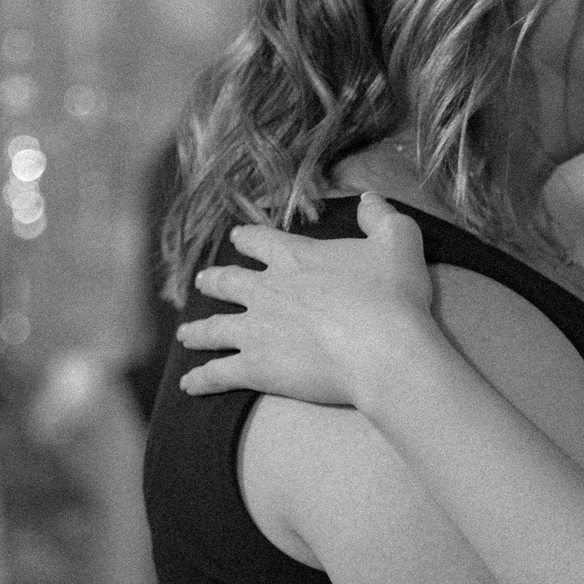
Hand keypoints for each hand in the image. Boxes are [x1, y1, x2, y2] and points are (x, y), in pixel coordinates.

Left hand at [177, 191, 432, 406]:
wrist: (382, 349)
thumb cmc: (393, 296)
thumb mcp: (398, 242)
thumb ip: (380, 217)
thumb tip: (368, 198)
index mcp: (294, 258)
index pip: (260, 241)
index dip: (247, 238)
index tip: (237, 238)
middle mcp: (265, 290)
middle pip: (228, 282)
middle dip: (214, 282)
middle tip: (203, 282)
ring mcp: (254, 330)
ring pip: (214, 329)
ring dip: (197, 331)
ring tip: (185, 335)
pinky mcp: (254, 368)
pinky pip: (217, 374)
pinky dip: (200, 380)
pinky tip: (187, 385)